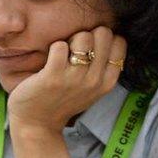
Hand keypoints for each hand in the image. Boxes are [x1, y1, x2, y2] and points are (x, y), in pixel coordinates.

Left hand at [7, 26, 125, 132]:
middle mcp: (94, 80)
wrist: (37, 124)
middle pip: (103, 34)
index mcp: (107, 82)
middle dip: (88, 34)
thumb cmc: (63, 101)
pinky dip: (54, 47)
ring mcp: (74, 79)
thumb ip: (102, 68)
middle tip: (75, 49)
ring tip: (62, 54)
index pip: (120, 42)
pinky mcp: (52, 77)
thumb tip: (109, 36)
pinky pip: (59, 46)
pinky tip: (50, 60)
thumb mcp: (92, 89)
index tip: (91, 48)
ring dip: (70, 40)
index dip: (104, 38)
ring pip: (83, 37)